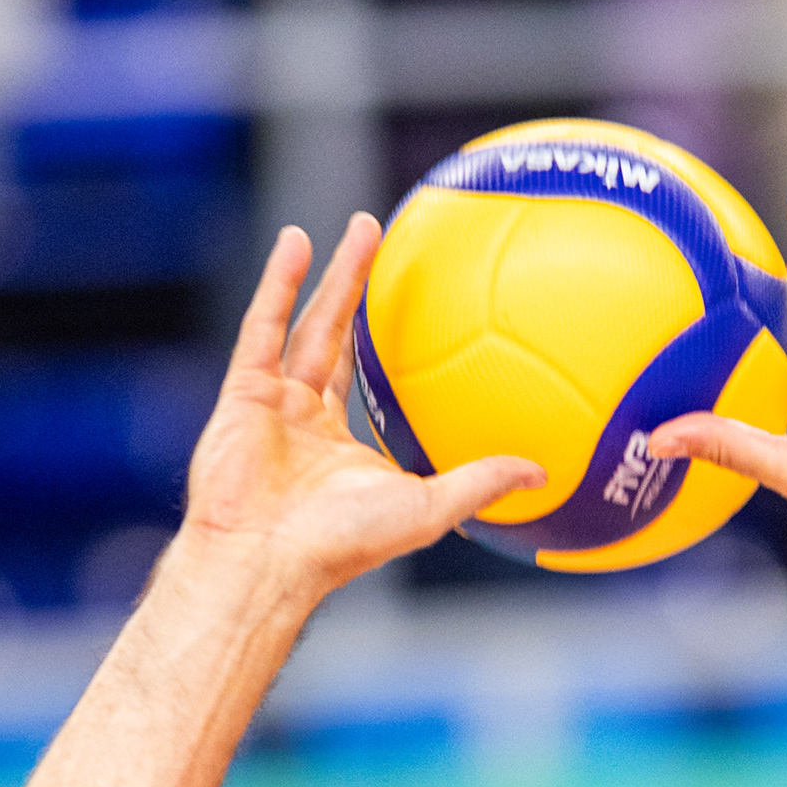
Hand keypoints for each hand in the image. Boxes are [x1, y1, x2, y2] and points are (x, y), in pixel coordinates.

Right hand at [181, 217, 541, 596]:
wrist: (266, 558)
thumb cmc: (343, 546)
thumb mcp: (428, 509)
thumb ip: (480, 482)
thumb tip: (543, 472)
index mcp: (348, 449)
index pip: (378, 389)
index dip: (401, 353)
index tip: (433, 314)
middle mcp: (311, 420)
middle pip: (343, 341)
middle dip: (368, 295)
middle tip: (398, 247)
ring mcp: (275, 403)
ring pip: (310, 323)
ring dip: (336, 275)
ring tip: (362, 228)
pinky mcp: (243, 391)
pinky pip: (264, 324)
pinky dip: (279, 282)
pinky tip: (298, 241)